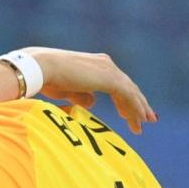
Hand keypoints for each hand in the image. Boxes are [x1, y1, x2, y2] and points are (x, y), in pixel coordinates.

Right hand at [21, 47, 155, 133]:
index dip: (125, 98)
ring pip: (131, 92)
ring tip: (145, 124)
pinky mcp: (110, 79)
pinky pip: (128, 96)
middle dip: (138, 103)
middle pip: (127, 86)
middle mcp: (105, 64)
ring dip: (139, 109)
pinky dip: (135, 108)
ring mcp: (109, 70)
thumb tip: (93, 103)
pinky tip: (138, 121)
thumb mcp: (67, 90)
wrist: (41, 69)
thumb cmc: (47, 79)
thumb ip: (81, 96)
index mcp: (96, 64)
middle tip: (147, 119)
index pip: (116, 82)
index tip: (128, 113)